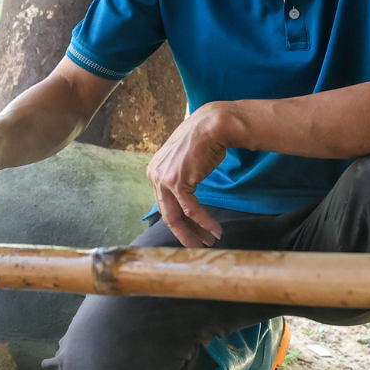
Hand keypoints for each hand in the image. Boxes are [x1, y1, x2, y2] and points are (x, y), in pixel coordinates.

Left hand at [144, 104, 235, 248]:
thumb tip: (183, 197)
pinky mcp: (178, 182)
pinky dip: (204, 222)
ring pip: (176, 216)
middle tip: (197, 244)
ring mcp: (164, 179)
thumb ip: (178, 177)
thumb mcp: (182, 160)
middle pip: (167, 214)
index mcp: (154, 172)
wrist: (212, 126)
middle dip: (184, 232)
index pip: (164, 204)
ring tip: (208, 241)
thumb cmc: (202, 140)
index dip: (178, 222)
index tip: (191, 232)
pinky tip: (215, 230)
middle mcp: (155, 176)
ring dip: (194, 232)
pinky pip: (192, 210)